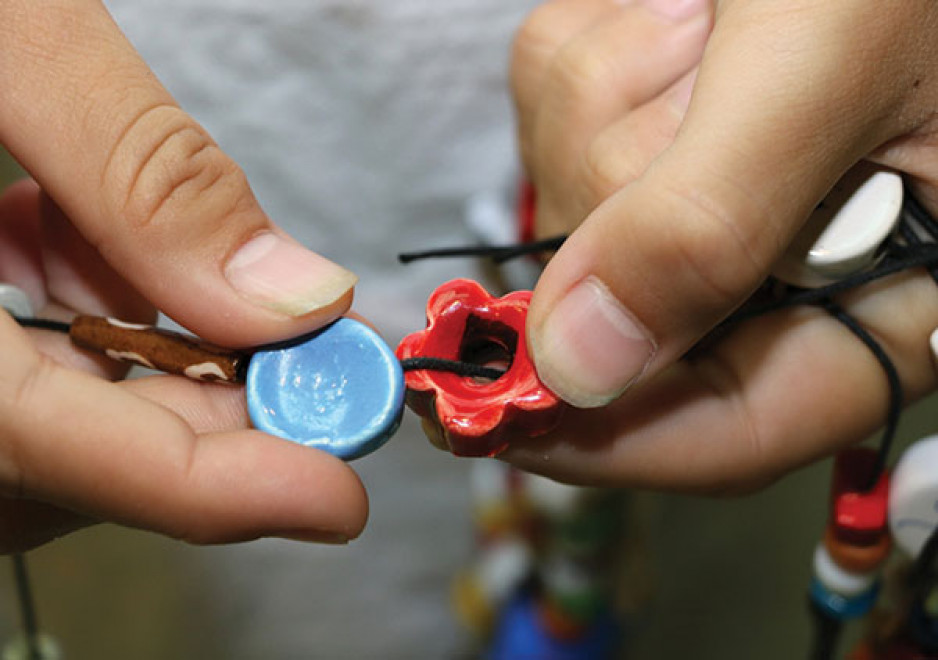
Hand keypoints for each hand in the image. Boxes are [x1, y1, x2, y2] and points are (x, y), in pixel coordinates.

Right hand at [0, 1, 365, 550]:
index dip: (205, 488)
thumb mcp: (3, 35)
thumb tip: (293, 299)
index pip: (44, 450)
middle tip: (300, 349)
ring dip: (143, 351)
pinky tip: (73, 238)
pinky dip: (82, 320)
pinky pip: (17, 376)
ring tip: (146, 246)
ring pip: (44, 425)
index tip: (333, 498)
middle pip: (57, 462)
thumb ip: (142, 172)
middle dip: (202, 408)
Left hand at [507, 0, 937, 490]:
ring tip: (709, 10)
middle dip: (617, 189)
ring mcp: (725, 198)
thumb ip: (706, 228)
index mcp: (886, 293)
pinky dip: (597, 58)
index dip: (602, 439)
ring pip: (586, 204)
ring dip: (612, 98)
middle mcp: (798, 265)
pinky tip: (679, 6)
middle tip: (693, 48)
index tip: (484, 416)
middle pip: (629, 304)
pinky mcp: (669, 128)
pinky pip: (570, 122)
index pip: (728, 429)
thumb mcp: (827, 62)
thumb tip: (577, 368)